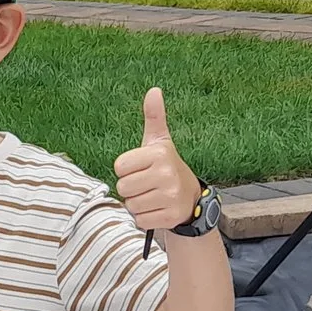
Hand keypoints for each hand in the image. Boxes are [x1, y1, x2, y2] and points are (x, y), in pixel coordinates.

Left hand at [111, 87, 203, 231]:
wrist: (191, 198)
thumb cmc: (166, 167)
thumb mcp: (160, 142)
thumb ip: (154, 117)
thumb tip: (154, 90)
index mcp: (158, 154)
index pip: (119, 166)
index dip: (127, 170)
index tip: (141, 169)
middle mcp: (166, 174)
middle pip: (123, 187)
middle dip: (131, 189)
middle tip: (147, 185)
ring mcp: (170, 196)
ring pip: (130, 205)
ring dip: (138, 204)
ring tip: (153, 197)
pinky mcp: (170, 216)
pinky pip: (140, 220)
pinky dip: (145, 218)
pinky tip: (157, 210)